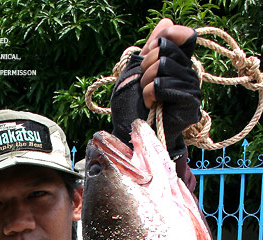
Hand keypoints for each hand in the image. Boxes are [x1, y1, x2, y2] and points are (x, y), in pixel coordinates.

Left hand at [110, 17, 200, 158]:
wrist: (131, 134)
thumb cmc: (131, 106)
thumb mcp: (136, 70)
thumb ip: (151, 47)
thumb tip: (166, 21)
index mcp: (180, 63)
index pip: (184, 35)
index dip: (166, 37)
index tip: (150, 52)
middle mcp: (189, 73)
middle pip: (168, 50)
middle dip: (147, 65)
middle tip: (144, 83)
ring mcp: (192, 88)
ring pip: (164, 66)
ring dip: (146, 82)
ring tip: (147, 97)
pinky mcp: (190, 103)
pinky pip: (165, 85)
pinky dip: (150, 94)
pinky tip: (151, 105)